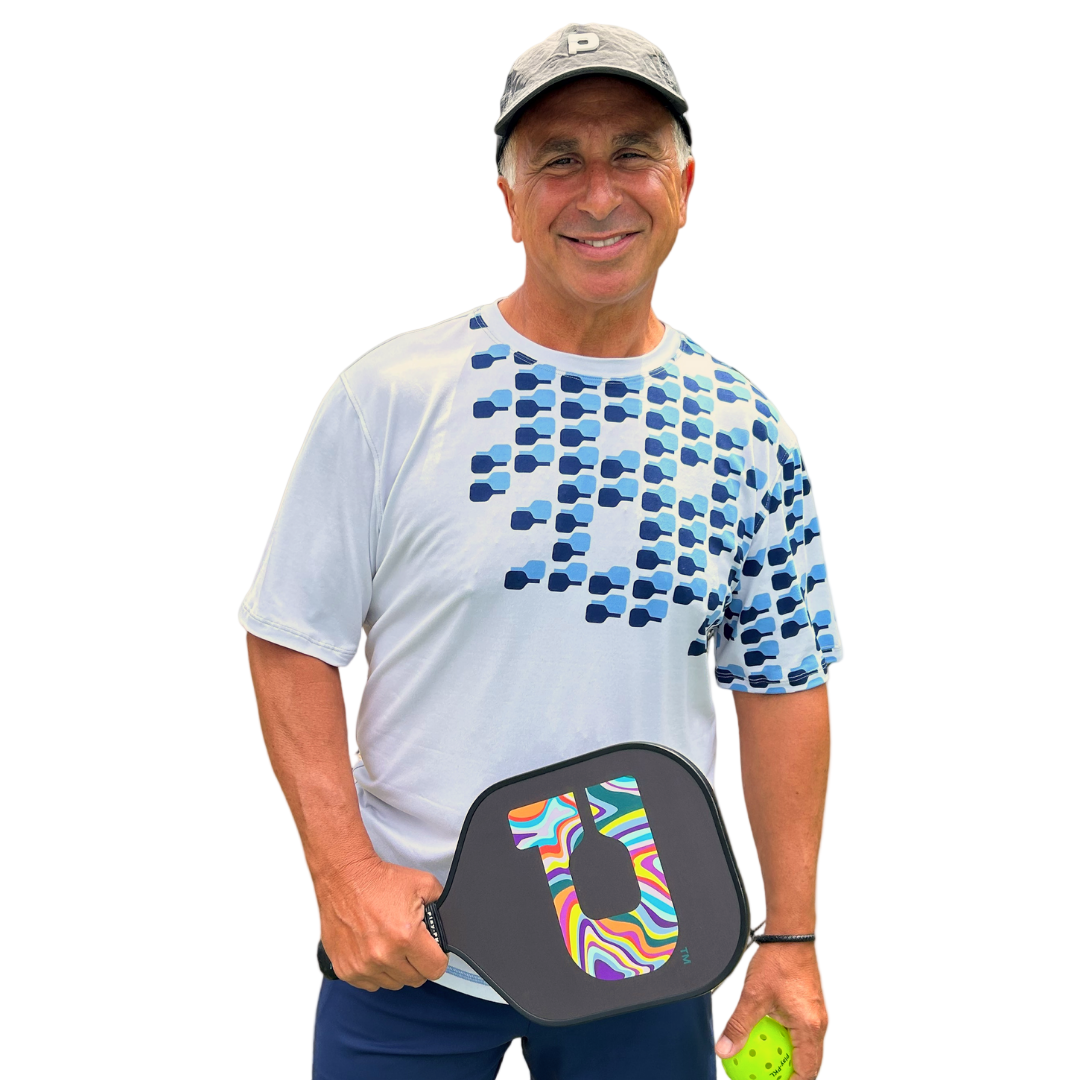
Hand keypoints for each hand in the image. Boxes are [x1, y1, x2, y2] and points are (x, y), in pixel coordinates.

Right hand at [316, 853, 448, 990]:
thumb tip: (450, 922)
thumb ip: (441, 904)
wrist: (344, 877)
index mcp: (406, 937)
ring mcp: (362, 965)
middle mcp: (383, 956)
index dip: (437, 958)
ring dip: (395, 968)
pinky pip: (370, 984)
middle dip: (417, 963)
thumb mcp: (423, 884)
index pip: (435, 969)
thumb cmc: (380, 880)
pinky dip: (375, 971)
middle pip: (415, 979)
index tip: (432, 950)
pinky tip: (373, 950)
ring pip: (393, 983)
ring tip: (390, 944)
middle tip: (410, 943)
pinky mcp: (346, 969)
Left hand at [715, 943, 826, 1078]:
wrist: (790, 935)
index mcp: (809, 1027)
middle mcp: (817, 1024)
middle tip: (767, 1076)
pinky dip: (785, 1039)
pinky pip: (800, 1033)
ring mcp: (815, 1015)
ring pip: (804, 1049)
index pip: (805, 1072)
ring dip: (786, 1056)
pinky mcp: (809, 1007)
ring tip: (764, 1061)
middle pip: (808, 1064)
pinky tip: (766, 1035)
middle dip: (788, 1074)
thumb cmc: (779, 960)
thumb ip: (738, 1026)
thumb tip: (726, 1048)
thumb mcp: (753, 996)